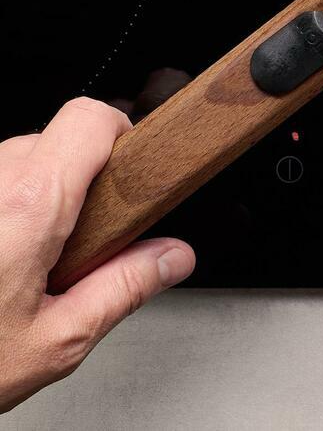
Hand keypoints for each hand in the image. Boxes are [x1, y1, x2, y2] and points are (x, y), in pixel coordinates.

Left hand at [1, 98, 194, 412]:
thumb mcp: (54, 341)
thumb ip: (124, 289)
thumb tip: (170, 258)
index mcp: (27, 207)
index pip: (89, 118)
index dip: (119, 135)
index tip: (129, 171)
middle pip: (50, 142)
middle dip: (74, 183)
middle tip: (73, 244)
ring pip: (9, 165)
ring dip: (27, 200)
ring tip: (20, 265)